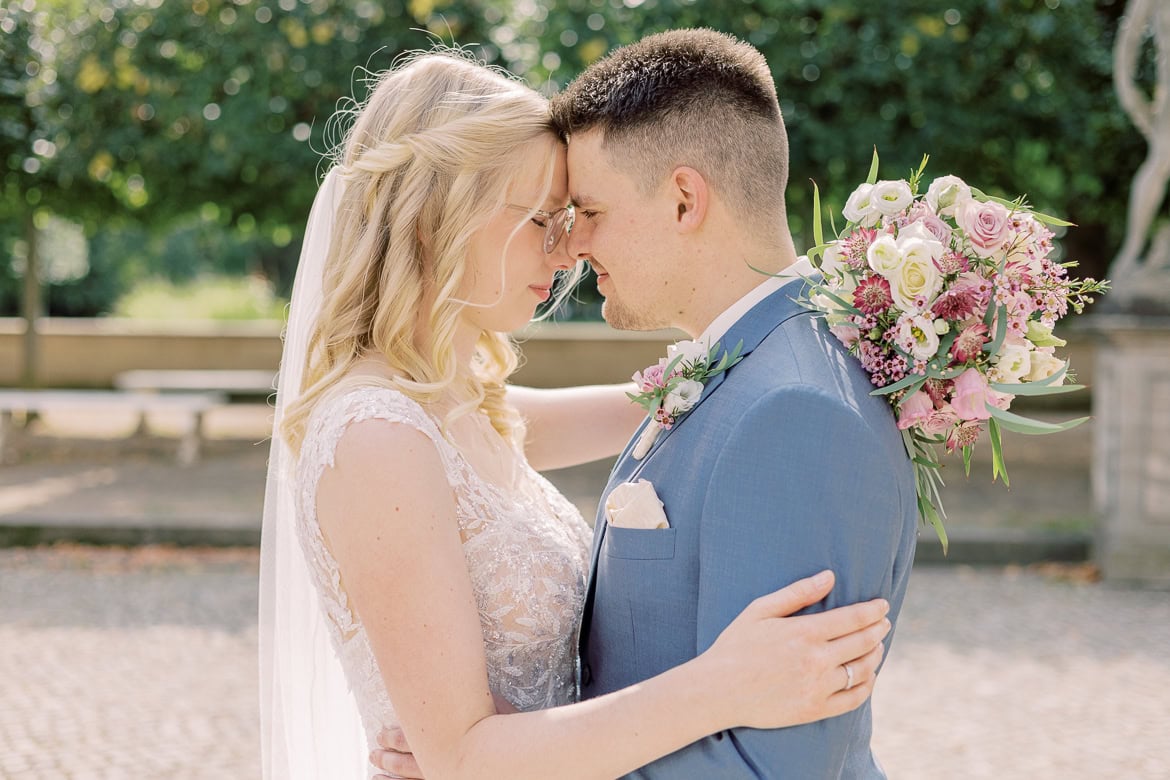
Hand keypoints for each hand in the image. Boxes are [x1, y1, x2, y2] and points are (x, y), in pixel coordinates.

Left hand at [370, 692, 517, 777]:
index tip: (381, 733)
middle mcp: (445, 765)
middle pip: (411, 763)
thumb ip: (478, 699)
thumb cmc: (512, 733)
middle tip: (375, 750)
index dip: (397, 738)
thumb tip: (463, 681)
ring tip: (375, 776)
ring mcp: (447, 777)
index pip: (416, 739)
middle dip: (390, 757)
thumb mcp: (496, 710)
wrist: (524, 763)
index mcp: (450, 743)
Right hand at [699, 569, 890, 731]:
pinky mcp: (814, 710)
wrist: (717, 690)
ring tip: (877, 646)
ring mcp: (817, 687)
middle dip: (878, 630)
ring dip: (875, 655)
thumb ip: (797, 593)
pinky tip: (868, 676)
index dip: (872, 611)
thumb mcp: (760, 610)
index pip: (852, 618)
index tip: (882, 605)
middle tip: (885, 623)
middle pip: (862, 642)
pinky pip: (853, 699)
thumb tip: (829, 576)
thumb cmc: (735, 645)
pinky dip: (867, 686)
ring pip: (862, 670)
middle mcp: (815, 660)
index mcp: (803, 632)